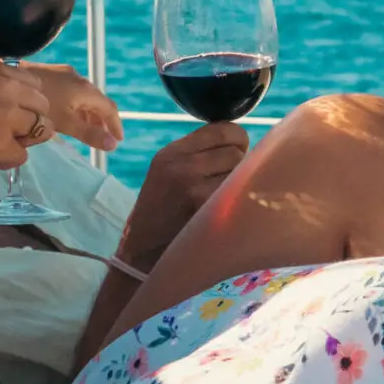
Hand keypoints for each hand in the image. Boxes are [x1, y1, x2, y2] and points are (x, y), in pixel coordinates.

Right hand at [0, 60, 120, 150]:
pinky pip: (22, 156)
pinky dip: (6, 160)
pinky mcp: (5, 142)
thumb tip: (1, 96)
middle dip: (29, 121)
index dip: (23, 101)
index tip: (7, 113)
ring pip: (42, 130)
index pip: (33, 83)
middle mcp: (8, 86)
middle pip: (43, 105)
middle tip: (5, 133)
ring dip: (23, 140)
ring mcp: (9, 114)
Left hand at [9, 61, 122, 151]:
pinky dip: (76, 106)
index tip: (118, 140)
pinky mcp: (49, 74)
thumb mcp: (65, 123)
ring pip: (83, 96)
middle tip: (103, 138)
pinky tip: (66, 116)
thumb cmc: (39, 104)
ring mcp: (62, 74)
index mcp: (85, 89)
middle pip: (97, 101)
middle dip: (102, 120)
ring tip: (86, 130)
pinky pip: (71, 92)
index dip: (115, 125)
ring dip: (88, 113)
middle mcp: (77, 77)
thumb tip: (113, 145)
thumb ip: (89, 134)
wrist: (8, 80)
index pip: (109, 108)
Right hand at [115, 122, 250, 272]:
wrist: (141, 254)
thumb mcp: (166, 174)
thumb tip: (243, 142)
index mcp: (171, 153)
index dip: (238, 139)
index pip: (222, 128)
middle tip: (227, 184)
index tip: (239, 152)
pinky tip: (225, 213)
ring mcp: (192, 186)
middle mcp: (180, 165)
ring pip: (241, 171)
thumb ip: (197, 155)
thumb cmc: (161, 215)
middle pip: (236, 150)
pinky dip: (238, 202)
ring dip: (240, 184)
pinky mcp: (204, 208)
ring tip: (224, 200)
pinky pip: (238, 193)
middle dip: (239, 165)